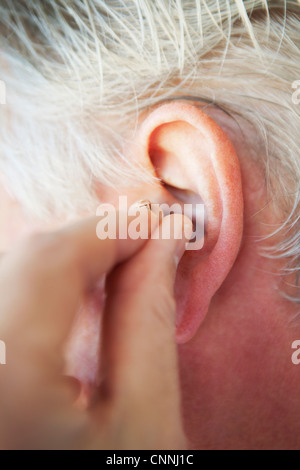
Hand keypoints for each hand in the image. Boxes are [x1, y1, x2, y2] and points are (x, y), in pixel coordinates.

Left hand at [0, 209, 191, 449]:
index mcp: (5, 386)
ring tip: (111, 268)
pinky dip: (34, 286)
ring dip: (59, 263)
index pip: (47, 263)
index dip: (106, 232)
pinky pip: (2, 298)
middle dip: (84, 243)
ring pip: (6, 273)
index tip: (155, 226)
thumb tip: (163, 240)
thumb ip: (148, 319)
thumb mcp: (145, 421)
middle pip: (19, 263)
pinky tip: (69, 297)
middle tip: (139, 244)